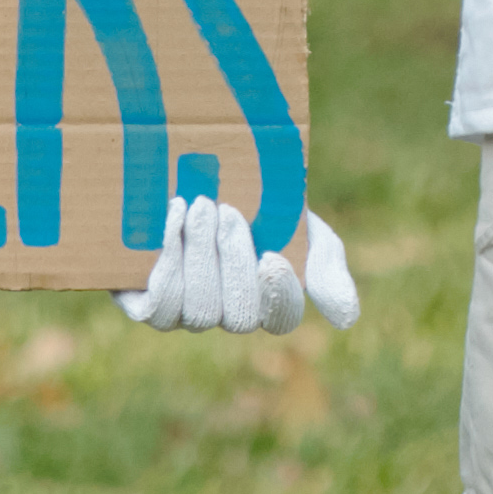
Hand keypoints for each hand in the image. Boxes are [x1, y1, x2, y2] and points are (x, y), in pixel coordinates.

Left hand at [121, 178, 360, 331]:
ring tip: (197, 205)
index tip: (273, 255)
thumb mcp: (298, 224)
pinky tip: (173, 216)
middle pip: (237, 317)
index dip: (278, 295)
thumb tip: (346, 318)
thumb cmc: (254, 201)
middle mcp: (227, 316)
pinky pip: (159, 305)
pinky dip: (168, 259)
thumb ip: (324, 263)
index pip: (282, 318)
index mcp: (268, 301)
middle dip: (232, 262)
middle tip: (226, 210)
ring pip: (198, 311)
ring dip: (198, 256)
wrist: (187, 175)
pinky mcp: (146, 304)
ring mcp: (186, 315)